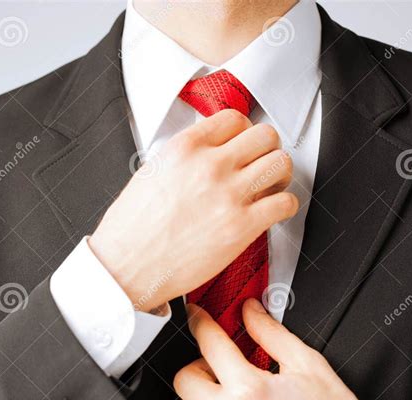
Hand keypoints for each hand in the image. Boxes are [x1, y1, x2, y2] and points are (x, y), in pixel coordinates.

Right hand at [89, 110, 297, 310]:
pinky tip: (272, 212)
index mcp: (185, 148)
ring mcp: (228, 195)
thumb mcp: (151, 174)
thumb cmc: (132, 230)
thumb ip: (184, 159)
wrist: (127, 268)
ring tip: (270, 188)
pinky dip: (285, 206)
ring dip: (280, 176)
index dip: (244, 133)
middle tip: (262, 166)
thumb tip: (206, 157)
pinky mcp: (241, 227)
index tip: (244, 147)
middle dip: (267, 150)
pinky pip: (285, 203)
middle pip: (264, 136)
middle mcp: (210, 166)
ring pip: (280, 164)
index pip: (234, 119)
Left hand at [171, 300, 388, 399]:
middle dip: (199, 366)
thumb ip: (271, 333)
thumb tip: (249, 312)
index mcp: (251, 389)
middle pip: (184, 381)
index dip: (200, 323)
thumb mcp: (307, 364)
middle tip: (217, 367)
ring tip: (217, 398)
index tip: (198, 319)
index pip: (209, 344)